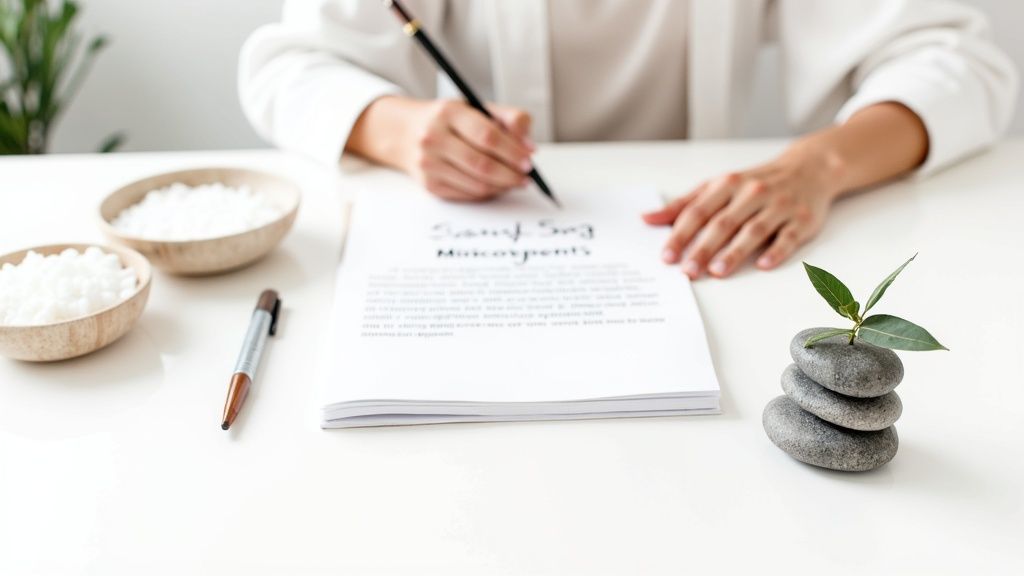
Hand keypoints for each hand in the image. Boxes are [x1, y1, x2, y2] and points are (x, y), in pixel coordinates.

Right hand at [347, 96, 534, 201]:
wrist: (406, 133)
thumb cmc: (450, 121)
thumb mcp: (478, 108)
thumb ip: (510, 119)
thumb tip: (529, 146)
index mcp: (449, 112)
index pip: (487, 135)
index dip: (513, 150)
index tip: (529, 158)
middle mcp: (434, 138)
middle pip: (482, 164)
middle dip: (510, 173)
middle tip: (526, 176)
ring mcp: (429, 164)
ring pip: (476, 184)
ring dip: (502, 186)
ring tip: (515, 181)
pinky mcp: (429, 185)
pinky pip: (467, 195)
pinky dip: (487, 193)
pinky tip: (496, 186)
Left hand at [642, 143, 844, 278]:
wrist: (809, 168)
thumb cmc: (755, 182)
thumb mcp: (717, 186)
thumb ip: (683, 205)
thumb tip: (647, 218)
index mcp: (728, 184)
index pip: (698, 211)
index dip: (681, 234)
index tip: (667, 256)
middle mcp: (752, 193)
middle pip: (723, 223)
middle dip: (703, 248)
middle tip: (688, 271)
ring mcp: (779, 206)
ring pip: (753, 230)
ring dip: (735, 252)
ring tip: (717, 271)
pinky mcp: (802, 219)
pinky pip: (788, 236)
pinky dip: (776, 250)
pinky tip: (763, 264)